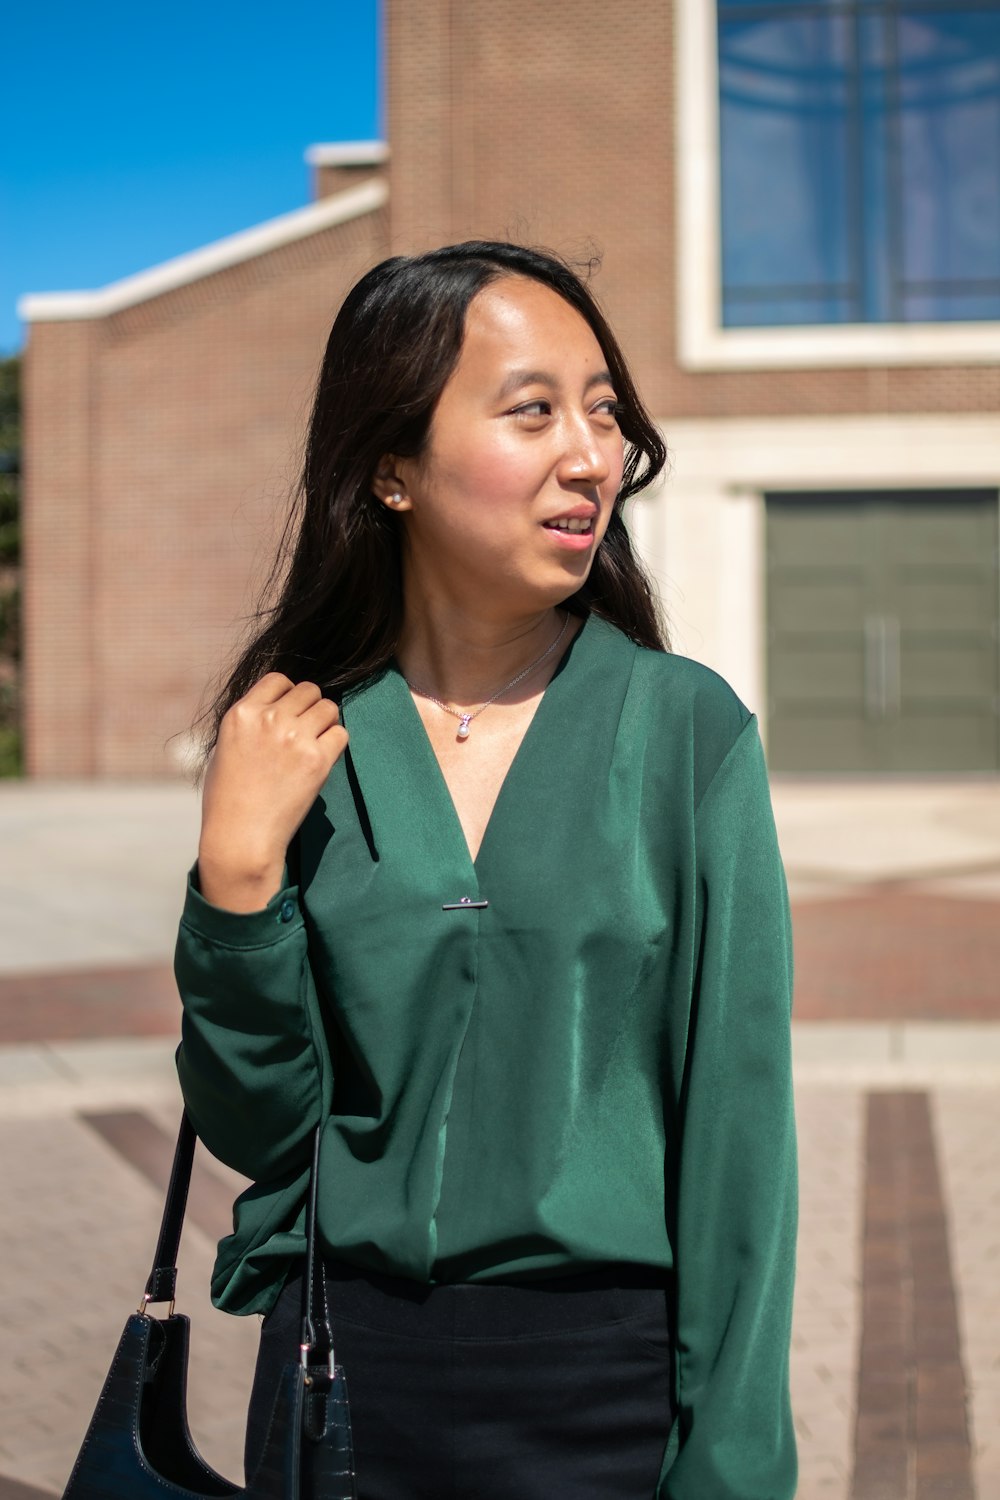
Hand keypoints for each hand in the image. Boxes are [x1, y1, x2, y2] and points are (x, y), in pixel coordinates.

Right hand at [197, 674, 347, 911]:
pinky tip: (322, 759)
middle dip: (310, 707)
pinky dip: (335, 744)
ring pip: (329, 707)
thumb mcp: (225, 748)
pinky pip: (341, 734)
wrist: (241, 838)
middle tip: (305, 731)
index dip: (288, 694)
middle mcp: (268, 719)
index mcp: (241, 713)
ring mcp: (294, 737)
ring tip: (315, 745)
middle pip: (309, 689)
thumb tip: (276, 707)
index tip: (288, 713)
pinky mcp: (316, 760)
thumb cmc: (228, 800)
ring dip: (326, 722)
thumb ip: (250, 723)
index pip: (278, 679)